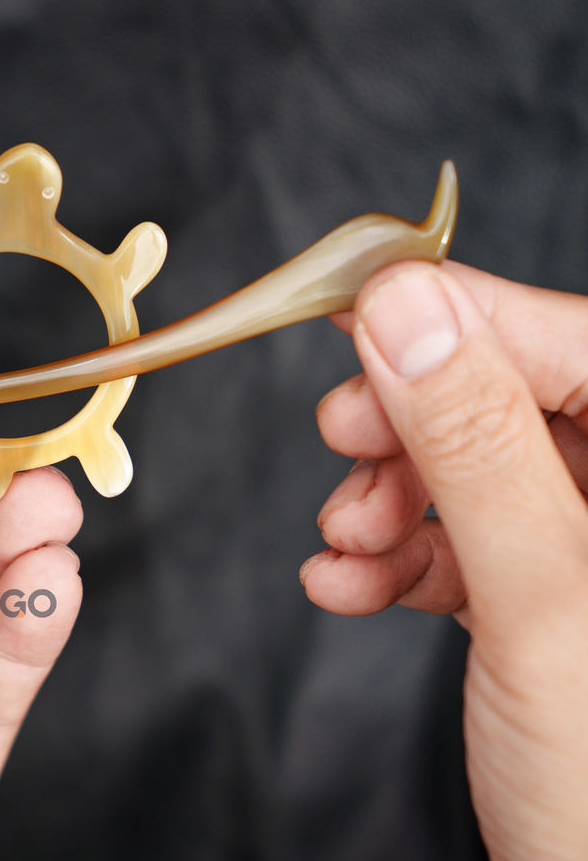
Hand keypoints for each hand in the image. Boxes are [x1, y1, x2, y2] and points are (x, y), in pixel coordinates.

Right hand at [304, 260, 587, 858]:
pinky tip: (349, 582)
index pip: (566, 338)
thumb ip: (475, 443)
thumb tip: (406, 310)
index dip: (456, 320)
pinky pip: (457, 538)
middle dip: (406, 425)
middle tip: (343, 441)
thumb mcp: (544, 597)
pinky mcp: (541, 588)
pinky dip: (392, 554)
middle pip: (504, 398)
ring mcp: (583, 540)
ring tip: (344, 545)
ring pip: (468, 469)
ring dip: (386, 500)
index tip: (358, 319)